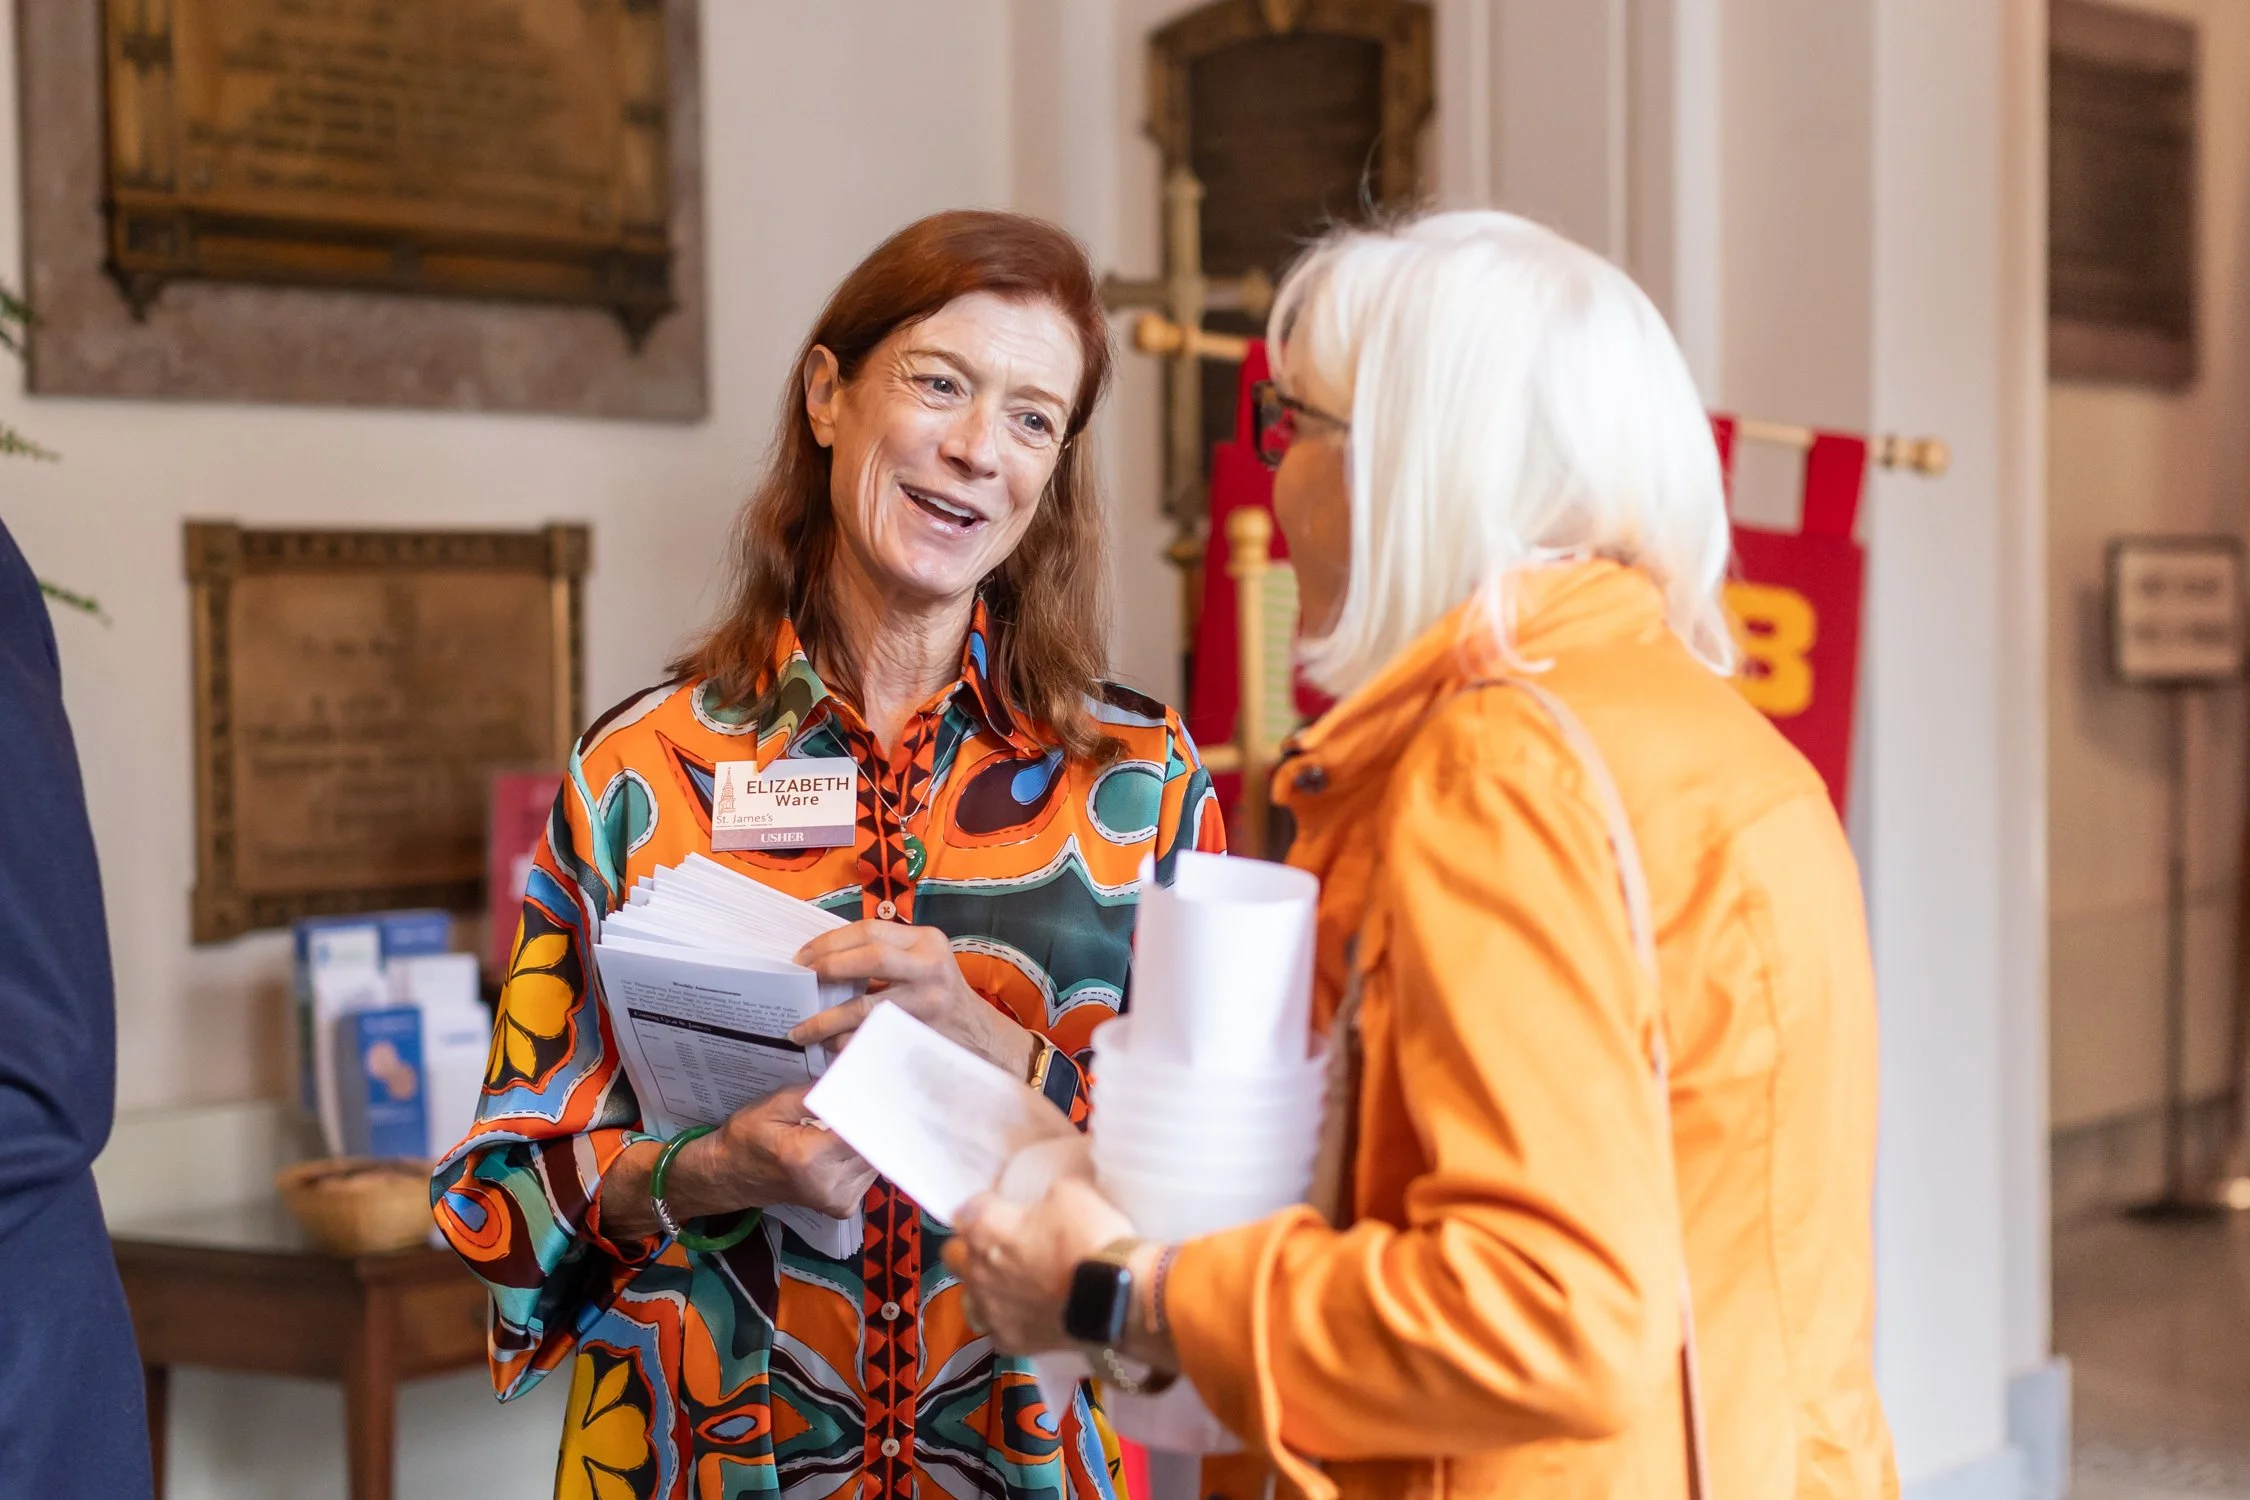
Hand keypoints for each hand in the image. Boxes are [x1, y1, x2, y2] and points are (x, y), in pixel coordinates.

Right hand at [680, 1083, 878, 1219]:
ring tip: (852, 1119)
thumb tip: (852, 1082)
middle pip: (874, 1143)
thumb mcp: (775, 1104)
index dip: (869, 1105)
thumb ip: (816, 1095)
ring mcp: (839, 1200)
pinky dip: (864, 1154)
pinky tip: (847, 1141)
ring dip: (869, 1136)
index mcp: (809, 1157)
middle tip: (865, 1097)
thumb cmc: (749, 1136)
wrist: (733, 1176)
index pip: (861, 1127)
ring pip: (876, 1157)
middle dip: (871, 1118)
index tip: (871, 1087)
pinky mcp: (846, 1207)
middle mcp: (829, 1184)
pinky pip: (870, 1172)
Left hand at [790, 921, 1033, 1073]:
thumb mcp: (923, 963)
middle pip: (869, 958)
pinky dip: (846, 1043)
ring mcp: (929, 1001)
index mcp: (926, 940)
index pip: (869, 929)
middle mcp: (930, 965)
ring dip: (827, 1020)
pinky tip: (830, 1048)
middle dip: (827, 969)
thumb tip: (823, 963)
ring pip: (866, 1006)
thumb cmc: (941, 997)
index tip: (802, 958)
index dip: (829, 942)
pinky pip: (874, 1037)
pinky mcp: (924, 1034)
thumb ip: (885, 955)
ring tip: (801, 1031)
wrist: (982, 1037)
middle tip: (800, 984)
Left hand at [945, 1173, 1137, 1355]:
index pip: (967, 1209)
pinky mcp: (1009, 1341)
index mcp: (986, 1228)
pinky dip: (1006, 1320)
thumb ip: (1046, 1194)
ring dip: (982, 1286)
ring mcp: (991, 1310)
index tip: (1001, 1205)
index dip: (985, 1204)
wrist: (1114, 1299)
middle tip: (999, 1242)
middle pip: (953, 1254)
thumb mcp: (1072, 1192)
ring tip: (1009, 1283)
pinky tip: (1026, 1313)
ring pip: (968, 1296)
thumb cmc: (1089, 1239)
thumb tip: (1045, 1200)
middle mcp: (978, 1270)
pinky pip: (995, 1328)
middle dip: (969, 1245)